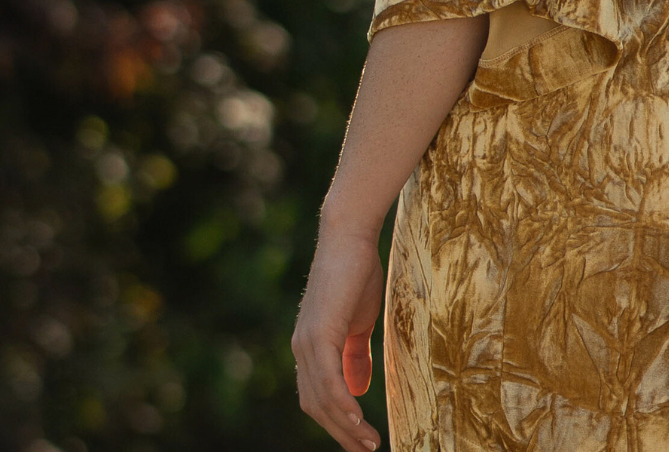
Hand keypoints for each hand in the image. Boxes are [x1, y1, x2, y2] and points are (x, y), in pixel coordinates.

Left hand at [293, 229, 385, 451]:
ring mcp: (307, 343)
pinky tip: (356, 417)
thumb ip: (355, 356)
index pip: (318, 398)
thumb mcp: (360, 323)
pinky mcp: (318, 334)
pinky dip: (340, 403)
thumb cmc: (357, 275)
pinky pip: (326, 380)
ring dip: (344, 426)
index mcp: (310, 349)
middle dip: (341, 433)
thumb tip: (358, 389)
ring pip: (321, 399)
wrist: (350, 238)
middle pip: (316, 406)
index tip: (361, 440)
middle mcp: (302, 350)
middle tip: (367, 449)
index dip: (337, 422)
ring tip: (367, 442)